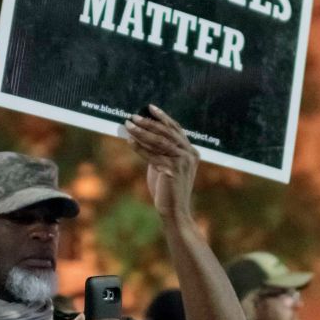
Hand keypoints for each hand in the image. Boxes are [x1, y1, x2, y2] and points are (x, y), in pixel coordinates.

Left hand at [123, 105, 198, 223]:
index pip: (176, 129)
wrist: (174, 211)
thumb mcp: (165, 166)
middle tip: (133, 116)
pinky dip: (140, 148)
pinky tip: (129, 141)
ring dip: (142, 132)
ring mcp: (183, 162)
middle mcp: (190, 154)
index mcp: (191, 152)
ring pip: (159, 142)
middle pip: (167, 132)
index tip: (150, 108)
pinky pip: (153, 155)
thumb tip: (143, 134)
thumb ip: (160, 151)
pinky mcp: (172, 170)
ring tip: (128, 125)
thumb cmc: (167, 190)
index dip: (163, 117)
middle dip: (149, 122)